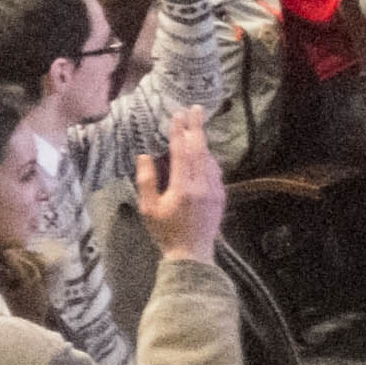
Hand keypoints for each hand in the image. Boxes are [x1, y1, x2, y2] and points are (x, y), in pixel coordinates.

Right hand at [131, 119, 225, 262]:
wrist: (192, 255)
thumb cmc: (165, 232)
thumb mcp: (148, 208)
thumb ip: (146, 180)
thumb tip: (145, 155)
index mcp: (183, 187)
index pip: (181, 152)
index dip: (178, 132)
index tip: (177, 115)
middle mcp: (202, 185)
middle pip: (200, 149)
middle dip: (196, 127)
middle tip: (195, 108)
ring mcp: (214, 190)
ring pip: (210, 159)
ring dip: (203, 141)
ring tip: (197, 126)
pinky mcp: (220, 196)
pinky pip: (215, 170)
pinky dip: (208, 157)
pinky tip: (204, 153)